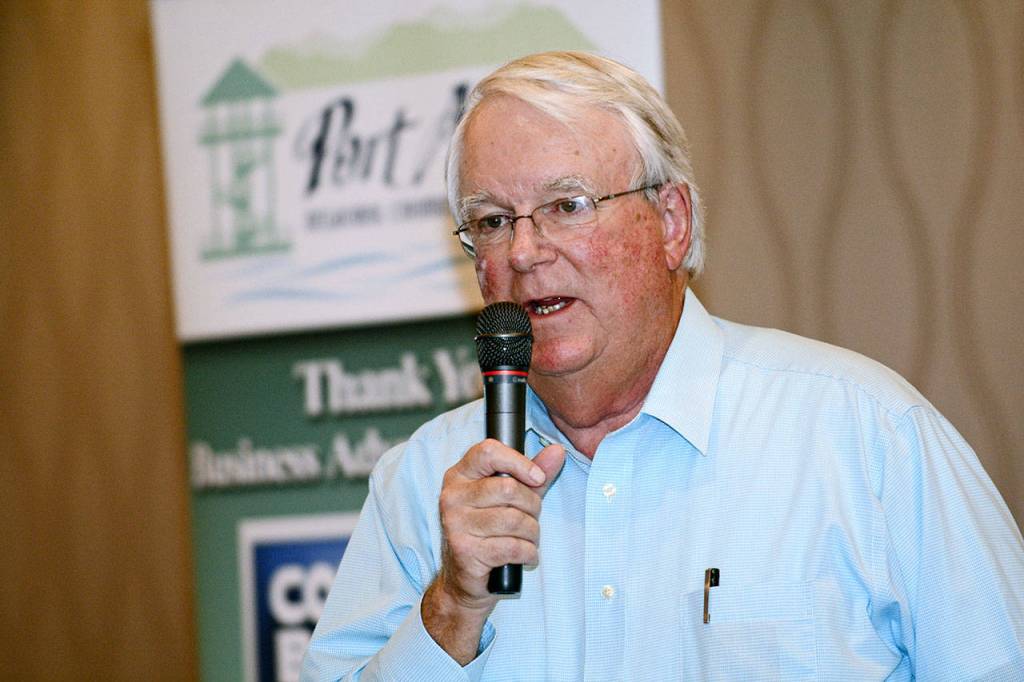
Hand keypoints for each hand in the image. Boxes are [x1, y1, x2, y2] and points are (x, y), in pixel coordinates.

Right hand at [422, 439, 564, 662]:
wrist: (464, 581)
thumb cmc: (490, 532)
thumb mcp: (513, 498)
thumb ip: (533, 473)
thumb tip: (558, 451)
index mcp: (459, 475)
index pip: (488, 452)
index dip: (519, 462)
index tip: (537, 478)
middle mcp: (452, 496)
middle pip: (508, 488)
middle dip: (532, 506)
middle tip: (532, 518)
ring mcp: (455, 524)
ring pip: (514, 519)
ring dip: (532, 533)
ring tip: (528, 539)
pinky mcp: (465, 551)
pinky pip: (513, 547)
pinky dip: (528, 553)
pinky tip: (524, 556)